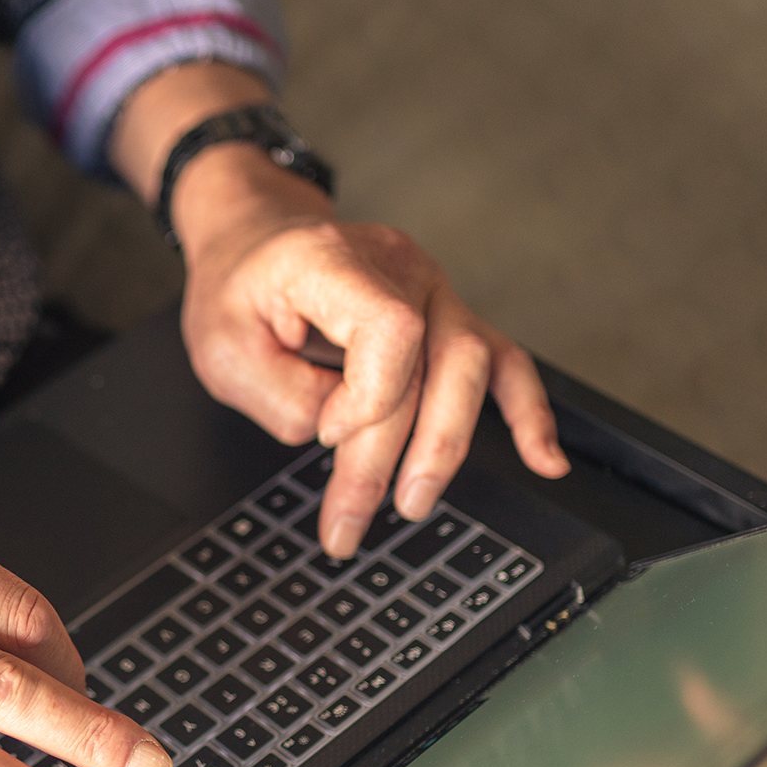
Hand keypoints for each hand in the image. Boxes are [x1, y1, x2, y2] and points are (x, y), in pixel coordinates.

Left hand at [110, 63, 569, 557]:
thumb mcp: (222, 347)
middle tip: (352, 522)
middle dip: (396, 455)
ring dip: (446, 447)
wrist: (254, 243)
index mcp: (335, 260)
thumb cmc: (238, 291)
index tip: (323, 433)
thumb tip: (339, 436)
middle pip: (434, 364)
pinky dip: (526, 414)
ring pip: (472, 368)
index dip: (367, 397)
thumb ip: (279, 394)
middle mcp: (398, 267)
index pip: (390, 330)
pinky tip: (543, 461)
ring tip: (412, 504)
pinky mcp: (447, 318)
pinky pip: (503, 362)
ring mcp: (432, 290)